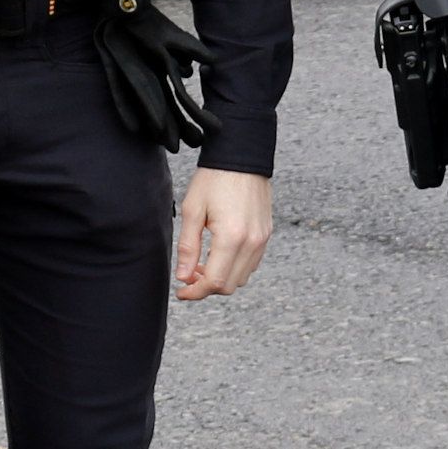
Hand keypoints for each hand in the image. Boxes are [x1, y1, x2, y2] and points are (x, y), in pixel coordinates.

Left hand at [173, 169, 273, 300]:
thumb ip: (188, 247)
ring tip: (202, 264)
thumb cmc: (214, 178)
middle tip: (189, 276)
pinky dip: (234, 267)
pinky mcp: (266, 234)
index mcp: (231, 237)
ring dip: (221, 278)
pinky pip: (251, 264)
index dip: (195, 292)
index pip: (214, 281)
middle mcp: (251, 242)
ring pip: (241, 278)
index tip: (181, 291)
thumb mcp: (193, 210)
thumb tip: (183, 277)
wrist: (242, 156)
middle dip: (206, 287)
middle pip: (229, 285)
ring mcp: (262, 239)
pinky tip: (219, 254)